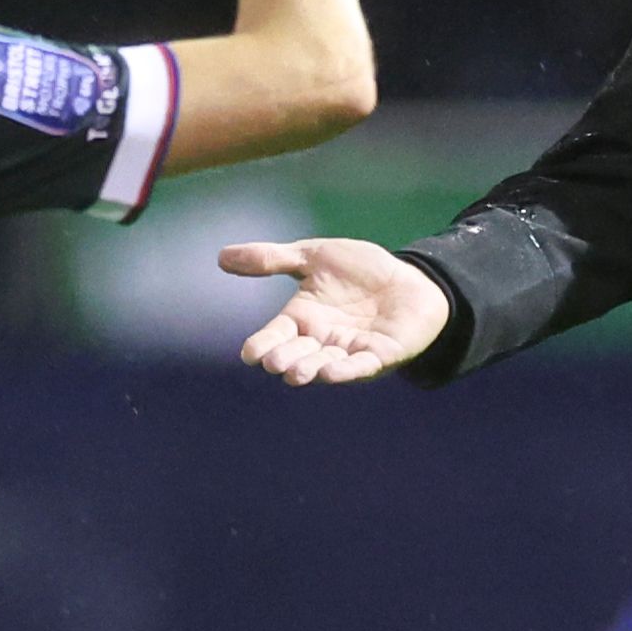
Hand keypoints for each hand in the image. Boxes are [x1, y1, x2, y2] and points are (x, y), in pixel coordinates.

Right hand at [220, 237, 449, 384]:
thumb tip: (221, 256)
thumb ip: (272, 259)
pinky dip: (345, 372)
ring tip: (296, 373)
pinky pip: (360, 367)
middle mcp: (322, 339)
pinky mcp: (379, 355)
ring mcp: (350, 350)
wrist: (411, 278)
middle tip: (273, 362)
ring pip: (324, 364)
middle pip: (297, 353)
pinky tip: (330, 373)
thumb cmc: (361, 271)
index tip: (249, 353)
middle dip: (286, 358)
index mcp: (303, 318)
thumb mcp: (314, 257)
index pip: (276, 334)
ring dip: (310, 369)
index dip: (263, 344)